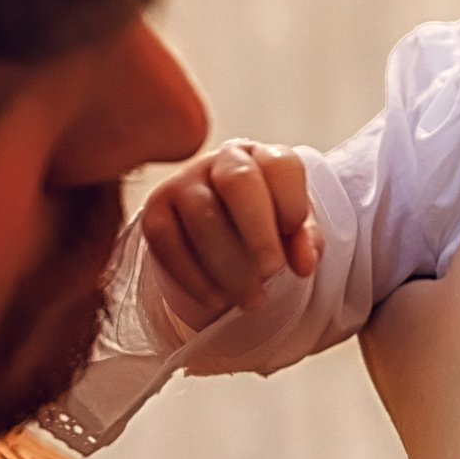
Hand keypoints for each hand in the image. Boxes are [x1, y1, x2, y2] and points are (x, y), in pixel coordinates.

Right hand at [137, 139, 319, 330]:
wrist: (216, 236)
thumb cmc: (262, 226)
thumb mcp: (289, 230)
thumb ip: (304, 241)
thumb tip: (305, 263)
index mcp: (262, 158)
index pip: (280, 164)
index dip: (291, 201)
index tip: (295, 235)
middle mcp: (221, 161)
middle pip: (239, 181)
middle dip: (259, 231)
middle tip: (272, 271)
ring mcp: (182, 184)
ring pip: (203, 216)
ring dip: (231, 266)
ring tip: (252, 300)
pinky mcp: (154, 214)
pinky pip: (169, 245)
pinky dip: (196, 279)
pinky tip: (217, 300)